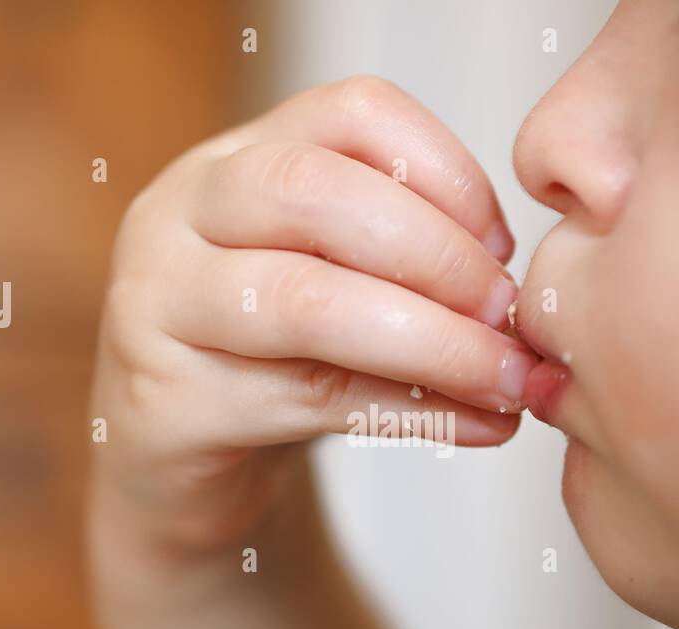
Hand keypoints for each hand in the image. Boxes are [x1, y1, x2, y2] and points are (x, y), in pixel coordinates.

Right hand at [90, 76, 533, 547]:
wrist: (176, 465)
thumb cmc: (267, 364)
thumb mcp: (330, 287)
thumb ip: (398, 264)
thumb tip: (520, 296)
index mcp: (233, 163)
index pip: (348, 115)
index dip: (445, 170)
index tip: (501, 244)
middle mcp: (180, 216)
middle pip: (314, 190)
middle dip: (437, 253)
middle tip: (507, 313)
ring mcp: (158, 308)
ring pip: (307, 302)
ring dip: (433, 342)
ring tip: (506, 378)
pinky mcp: (167, 406)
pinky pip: (308, 400)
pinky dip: (412, 415)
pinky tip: (477, 426)